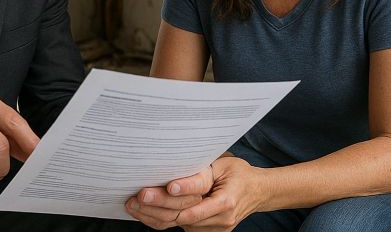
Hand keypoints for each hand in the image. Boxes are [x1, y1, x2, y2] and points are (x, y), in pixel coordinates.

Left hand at [126, 157, 264, 231]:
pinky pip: (180, 227)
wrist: (258, 193)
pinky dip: (161, 221)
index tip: (166, 187)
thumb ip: (202, 173)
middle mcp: (220, 218)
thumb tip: (175, 176)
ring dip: (153, 216)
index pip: (199, 198)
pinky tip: (144, 213)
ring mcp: (214, 229)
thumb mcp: (223, 166)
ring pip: (178, 223)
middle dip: (157, 206)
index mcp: (226, 200)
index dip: (183, 191)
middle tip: (137, 196)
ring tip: (133, 205)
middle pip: (183, 214)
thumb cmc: (239, 175)